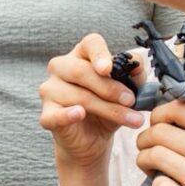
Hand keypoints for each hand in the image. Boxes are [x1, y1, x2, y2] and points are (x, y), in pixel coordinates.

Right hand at [38, 33, 144, 169]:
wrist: (92, 141)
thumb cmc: (107, 108)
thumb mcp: (127, 90)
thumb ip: (134, 75)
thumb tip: (138, 64)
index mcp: (82, 56)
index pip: (90, 44)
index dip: (100, 54)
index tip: (109, 68)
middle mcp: (61, 68)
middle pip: (81, 71)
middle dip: (110, 88)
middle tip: (131, 100)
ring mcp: (50, 91)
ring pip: (78, 95)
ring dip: (108, 108)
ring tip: (131, 119)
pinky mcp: (47, 115)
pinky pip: (55, 114)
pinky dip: (67, 114)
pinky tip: (79, 114)